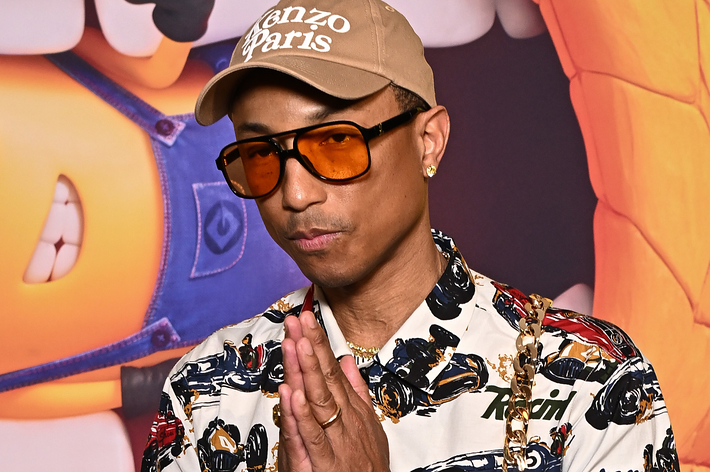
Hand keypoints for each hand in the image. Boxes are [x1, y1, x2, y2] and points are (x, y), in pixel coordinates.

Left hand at [278, 312, 389, 471]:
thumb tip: (346, 361)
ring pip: (319, 400)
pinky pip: (311, 435)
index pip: (332, 368)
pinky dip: (302, 414)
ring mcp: (335, 439)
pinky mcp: (325, 462)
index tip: (308, 319)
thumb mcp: (369, 424)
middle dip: (311, 346)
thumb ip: (356, 391)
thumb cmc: (368, 464)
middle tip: (300, 320)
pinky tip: (293, 393)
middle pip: (325, 377)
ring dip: (307, 370)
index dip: (319, 342)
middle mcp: (345, 418)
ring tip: (298, 343)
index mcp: (351, 408)